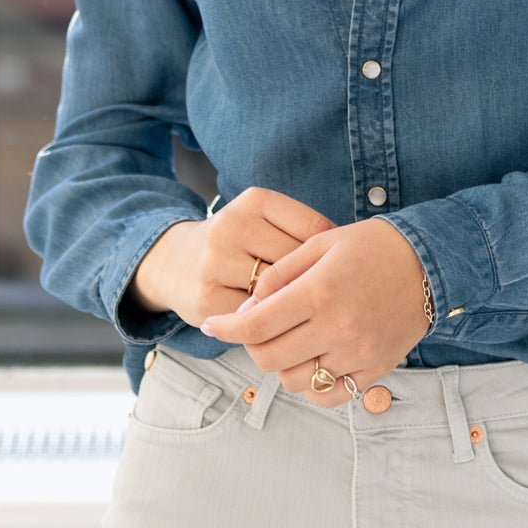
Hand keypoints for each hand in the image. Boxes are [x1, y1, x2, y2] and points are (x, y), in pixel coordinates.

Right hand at [129, 187, 335, 328]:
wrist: (175, 264)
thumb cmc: (239, 244)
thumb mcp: (265, 220)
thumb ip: (302, 231)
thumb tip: (353, 255)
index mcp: (254, 201)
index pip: (314, 229)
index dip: (333, 254)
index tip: (340, 270)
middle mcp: (231, 227)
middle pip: (296, 263)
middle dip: (314, 283)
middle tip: (328, 298)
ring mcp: (216, 265)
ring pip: (276, 294)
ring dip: (294, 307)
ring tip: (307, 312)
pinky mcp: (208, 301)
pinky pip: (256, 320)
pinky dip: (272, 326)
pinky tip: (282, 325)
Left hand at [200, 216, 429, 405]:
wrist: (431, 262)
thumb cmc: (371, 246)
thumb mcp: (319, 244)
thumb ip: (278, 276)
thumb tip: (246, 309)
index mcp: (319, 292)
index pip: (253, 326)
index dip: (224, 328)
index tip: (213, 323)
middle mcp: (337, 328)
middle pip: (268, 358)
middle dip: (250, 345)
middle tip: (255, 329)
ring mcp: (358, 353)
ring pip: (294, 380)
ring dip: (280, 363)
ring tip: (288, 340)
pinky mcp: (374, 368)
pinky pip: (330, 394)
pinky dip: (312, 384)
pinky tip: (311, 361)